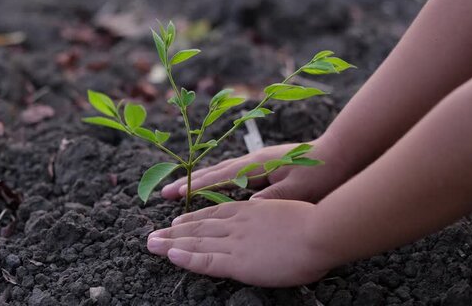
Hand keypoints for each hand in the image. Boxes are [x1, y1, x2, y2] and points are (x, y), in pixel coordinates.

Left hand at [147, 200, 331, 286]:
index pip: (213, 214)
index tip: (176, 222)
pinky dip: (186, 258)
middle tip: (153, 235)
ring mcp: (235, 242)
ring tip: (151, 245)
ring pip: (195, 242)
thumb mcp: (286, 211)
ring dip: (171, 243)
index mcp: (248, 211)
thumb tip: (261, 219)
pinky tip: (171, 256)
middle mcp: (236, 223)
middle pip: (198, 227)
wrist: (320, 231)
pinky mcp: (238, 261)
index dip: (192, 219)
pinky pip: (206, 260)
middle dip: (173, 232)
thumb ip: (268, 216)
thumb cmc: (313, 223)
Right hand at [161, 137, 347, 201]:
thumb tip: (247, 206)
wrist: (343, 154)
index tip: (174, 193)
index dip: (197, 186)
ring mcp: (261, 161)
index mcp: (258, 165)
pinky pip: (235, 173)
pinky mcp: (268, 165)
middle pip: (216, 171)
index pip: (220, 177)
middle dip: (191, 182)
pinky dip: (219, 179)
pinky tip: (217, 186)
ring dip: (203, 180)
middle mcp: (254, 160)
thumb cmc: (323, 173)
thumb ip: (273, 198)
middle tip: (167, 191)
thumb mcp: (298, 190)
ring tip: (185, 187)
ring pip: (224, 171)